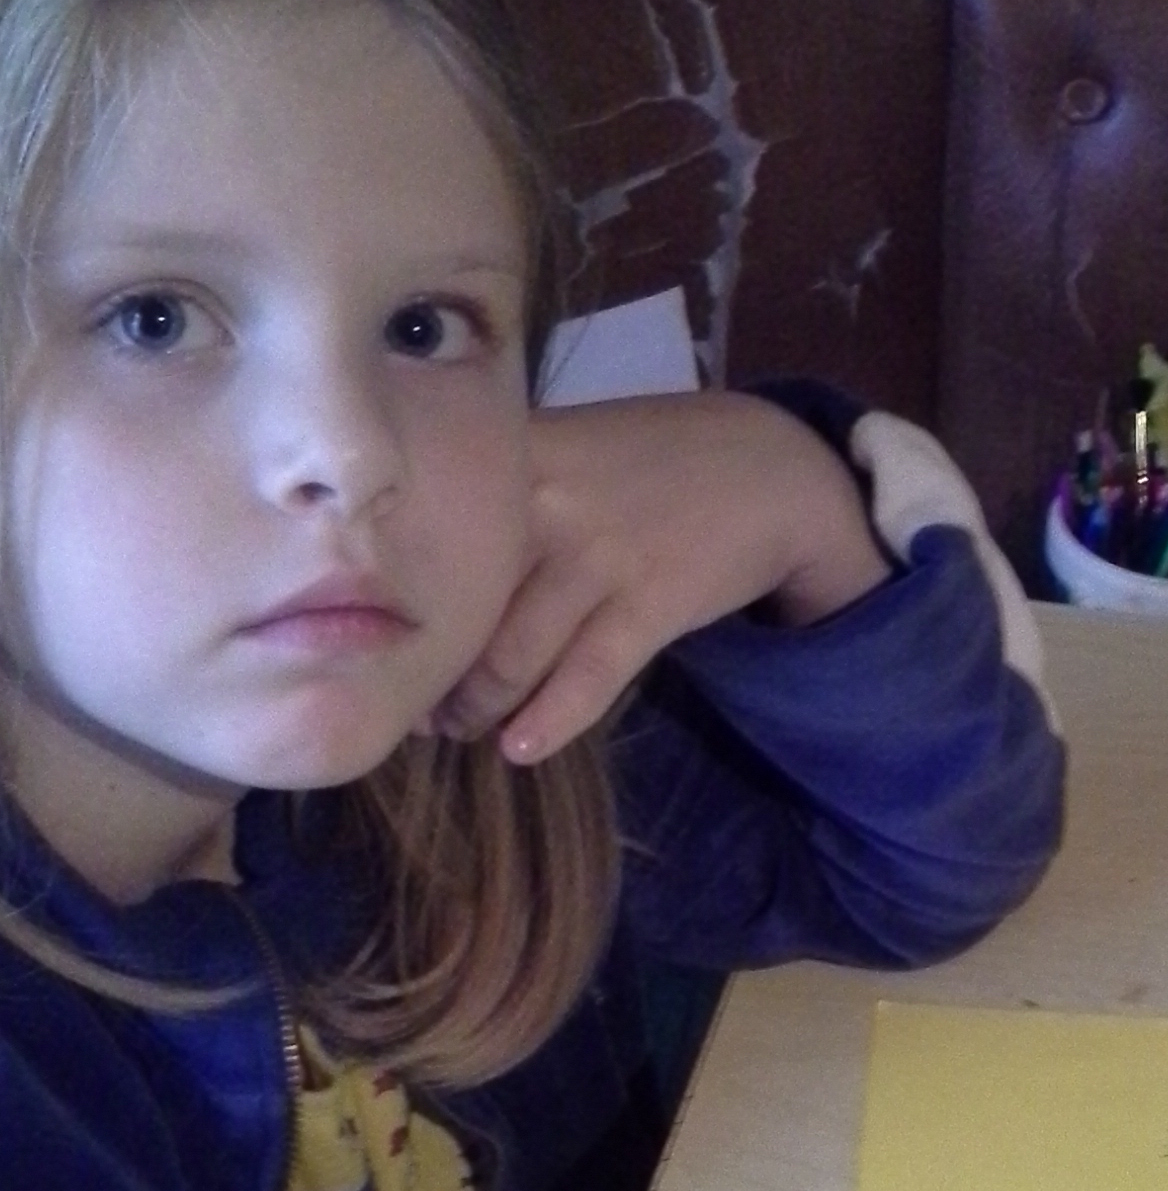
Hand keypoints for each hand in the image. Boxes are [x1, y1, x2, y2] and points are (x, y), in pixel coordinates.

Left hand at [431, 391, 887, 763]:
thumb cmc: (657, 455)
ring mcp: (599, 556)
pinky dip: (549, 721)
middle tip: (407, 700)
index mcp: (516, 455)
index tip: (372, 633)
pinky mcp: (649, 604)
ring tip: (458, 728)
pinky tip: (520, 750)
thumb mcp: (571, 440)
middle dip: (429, 667)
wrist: (772, 468)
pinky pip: (587, 677)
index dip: (392, 598)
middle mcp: (546, 503)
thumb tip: (425, 547)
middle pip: (460, 605)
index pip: (427, 534)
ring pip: (513, 653)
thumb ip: (503, 483)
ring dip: (478, 705)